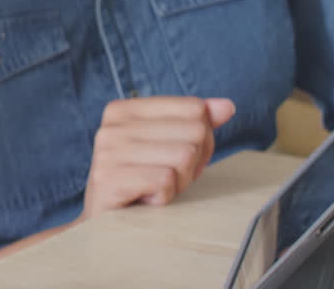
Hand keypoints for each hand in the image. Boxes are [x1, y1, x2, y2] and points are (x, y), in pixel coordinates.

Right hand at [80, 95, 235, 218]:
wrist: (106, 225)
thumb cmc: (142, 183)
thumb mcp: (170, 147)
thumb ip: (197, 123)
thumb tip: (227, 106)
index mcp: (124, 110)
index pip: (194, 108)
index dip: (200, 139)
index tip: (177, 158)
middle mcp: (112, 126)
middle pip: (194, 132)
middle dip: (192, 163)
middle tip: (167, 178)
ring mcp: (107, 152)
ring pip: (184, 156)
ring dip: (180, 182)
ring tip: (156, 189)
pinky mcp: (109, 179)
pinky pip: (166, 180)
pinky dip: (165, 196)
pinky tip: (147, 200)